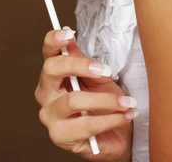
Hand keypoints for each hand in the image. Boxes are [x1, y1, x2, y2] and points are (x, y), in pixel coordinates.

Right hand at [34, 27, 137, 160]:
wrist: (116, 135)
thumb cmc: (104, 103)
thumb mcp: (97, 77)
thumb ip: (83, 60)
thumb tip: (70, 38)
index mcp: (53, 75)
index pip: (48, 52)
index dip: (54, 40)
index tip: (68, 34)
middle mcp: (45, 93)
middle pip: (52, 70)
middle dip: (81, 65)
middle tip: (107, 71)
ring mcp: (50, 115)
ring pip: (73, 99)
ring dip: (106, 100)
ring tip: (126, 102)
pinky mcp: (60, 136)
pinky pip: (86, 124)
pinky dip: (110, 119)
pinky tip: (124, 115)